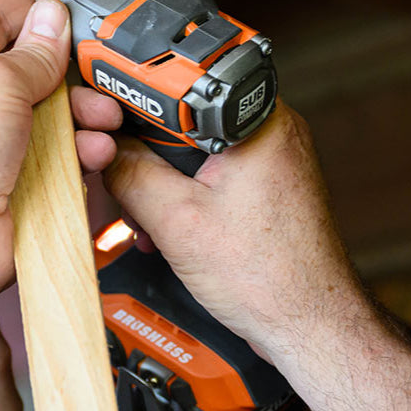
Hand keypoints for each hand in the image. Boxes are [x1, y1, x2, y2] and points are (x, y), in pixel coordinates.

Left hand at [0, 0, 70, 305]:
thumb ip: (32, 51)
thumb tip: (53, 18)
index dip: (33, 12)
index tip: (73, 9)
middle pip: (28, 68)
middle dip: (69, 72)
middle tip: (99, 73)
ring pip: (49, 113)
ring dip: (83, 113)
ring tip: (103, 118)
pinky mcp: (12, 178)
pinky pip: (55, 154)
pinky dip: (79, 151)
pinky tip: (95, 151)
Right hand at [71, 93, 366, 365]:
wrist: (309, 324)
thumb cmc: (270, 279)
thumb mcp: (177, 221)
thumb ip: (130, 173)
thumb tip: (102, 148)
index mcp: (256, 121)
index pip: (178, 86)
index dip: (133, 103)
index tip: (106, 120)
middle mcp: (271, 130)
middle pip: (183, 119)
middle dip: (146, 156)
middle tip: (127, 186)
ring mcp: (272, 158)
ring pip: (196, 151)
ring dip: (162, 182)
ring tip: (150, 218)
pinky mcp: (267, 185)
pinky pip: (214, 174)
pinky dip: (187, 196)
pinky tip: (171, 228)